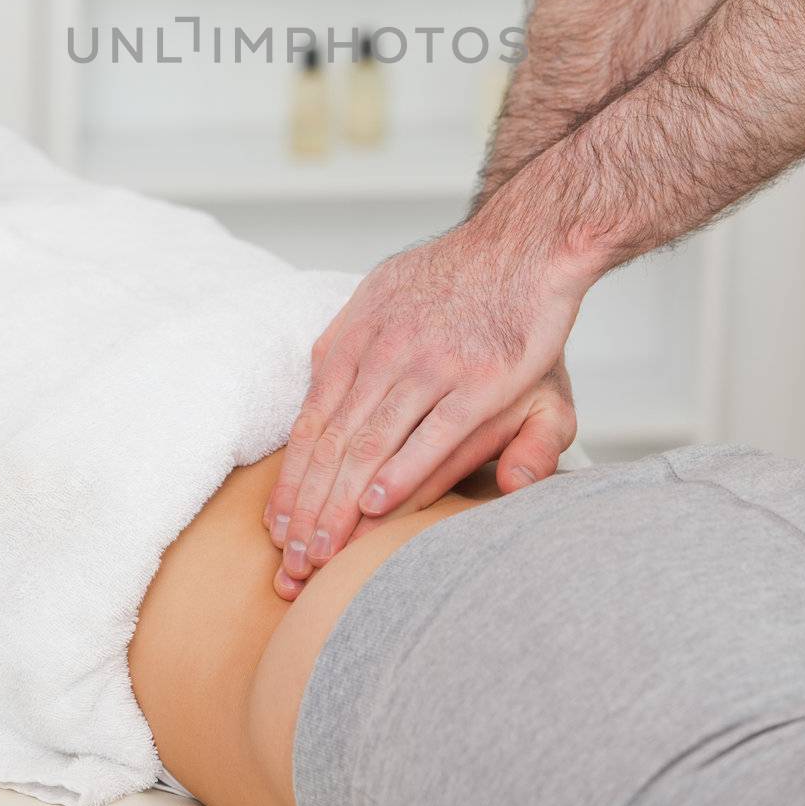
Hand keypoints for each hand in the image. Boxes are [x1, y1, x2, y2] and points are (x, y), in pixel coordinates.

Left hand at [261, 212, 589, 584]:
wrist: (526, 241)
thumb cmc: (461, 280)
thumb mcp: (389, 292)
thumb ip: (353, 339)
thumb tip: (319, 375)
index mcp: (358, 335)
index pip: (313, 420)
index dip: (292, 479)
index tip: (278, 528)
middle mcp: (385, 351)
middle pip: (332, 441)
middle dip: (307, 510)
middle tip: (290, 565)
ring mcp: (432, 364)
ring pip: (371, 444)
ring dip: (342, 505)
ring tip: (323, 553)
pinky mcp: (481, 378)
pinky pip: (434, 433)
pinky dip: (404, 471)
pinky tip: (379, 506)